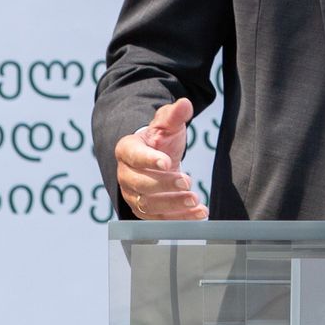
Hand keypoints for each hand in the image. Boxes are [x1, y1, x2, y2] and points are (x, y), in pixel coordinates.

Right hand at [113, 98, 207, 219]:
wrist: (157, 159)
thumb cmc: (160, 140)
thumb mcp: (167, 125)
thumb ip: (175, 115)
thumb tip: (185, 104)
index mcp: (127, 149)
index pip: (134, 156)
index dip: (149, 160)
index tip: (167, 163)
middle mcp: (125, 175)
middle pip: (140, 184)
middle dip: (165, 185)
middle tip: (188, 182)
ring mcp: (132, 195)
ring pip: (148, 206)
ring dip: (173, 205)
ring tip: (196, 200)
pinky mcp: (144, 211)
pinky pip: (159, 219)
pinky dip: (180, 219)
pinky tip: (200, 213)